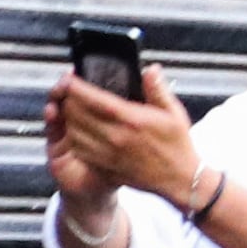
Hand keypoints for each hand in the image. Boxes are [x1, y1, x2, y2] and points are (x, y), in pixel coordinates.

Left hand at [45, 65, 204, 209]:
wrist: (179, 179)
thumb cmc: (177, 145)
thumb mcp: (174, 113)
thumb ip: (158, 89)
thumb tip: (150, 69)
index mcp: (132, 120)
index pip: (94, 100)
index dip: (76, 88)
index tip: (69, 79)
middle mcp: (116, 137)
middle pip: (77, 114)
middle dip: (68, 99)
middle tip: (68, 91)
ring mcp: (107, 153)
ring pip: (73, 131)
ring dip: (67, 117)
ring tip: (70, 107)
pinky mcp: (103, 166)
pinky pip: (77, 148)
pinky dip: (72, 136)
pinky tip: (77, 128)